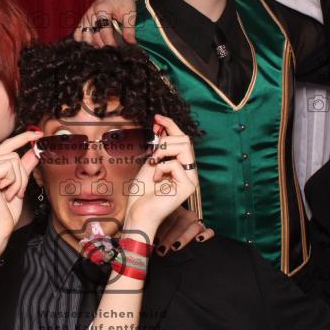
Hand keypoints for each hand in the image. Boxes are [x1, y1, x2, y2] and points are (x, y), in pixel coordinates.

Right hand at [0, 131, 40, 244]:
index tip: (39, 133)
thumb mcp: (19, 184)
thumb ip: (25, 166)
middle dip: (21, 175)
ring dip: (18, 181)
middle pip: (13, 154)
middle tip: (15, 193)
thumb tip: (34, 150)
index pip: (6, 145)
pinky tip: (4, 195)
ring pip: (13, 160)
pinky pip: (10, 168)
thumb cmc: (5, 212)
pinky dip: (14, 183)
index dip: (23, 138)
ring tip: (8, 195)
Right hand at [73, 0, 143, 46]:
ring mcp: (86, 16)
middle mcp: (91, 12)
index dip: (110, 42)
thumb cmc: (124, 1)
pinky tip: (92, 44)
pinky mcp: (83, 19)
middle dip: (102, 45)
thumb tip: (131, 43)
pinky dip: (83, 40)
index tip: (116, 50)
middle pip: (94, 35)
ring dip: (93, 44)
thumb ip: (130, 29)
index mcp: (102, 9)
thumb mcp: (130, 13)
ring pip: (85, 35)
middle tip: (111, 51)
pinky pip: (78, 33)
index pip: (104, 31)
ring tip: (103, 47)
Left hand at [123, 115, 197, 232]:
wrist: (138, 212)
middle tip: (153, 153)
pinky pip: (175, 164)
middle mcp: (188, 171)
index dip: (170, 125)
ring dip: (163, 151)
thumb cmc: (142, 192)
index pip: (181, 139)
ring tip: (153, 163)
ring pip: (183, 147)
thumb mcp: (150, 162)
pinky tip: (156, 179)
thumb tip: (162, 126)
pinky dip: (161, 168)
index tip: (157, 117)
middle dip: (165, 140)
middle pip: (185, 140)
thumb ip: (159, 147)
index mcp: (181, 165)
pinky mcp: (188, 186)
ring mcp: (190, 179)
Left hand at [154, 207, 213, 255]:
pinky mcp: (203, 232)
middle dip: (170, 236)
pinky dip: (206, 234)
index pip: (170, 216)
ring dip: (184, 237)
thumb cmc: (158, 242)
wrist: (171, 253)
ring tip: (175, 248)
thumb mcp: (154, 234)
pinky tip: (199, 239)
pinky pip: (209, 230)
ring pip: (194, 225)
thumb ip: (150, 233)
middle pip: (181, 220)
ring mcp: (194, 222)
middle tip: (162, 250)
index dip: (163, 229)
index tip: (155, 242)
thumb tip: (146, 241)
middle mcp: (184, 214)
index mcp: (171, 211)